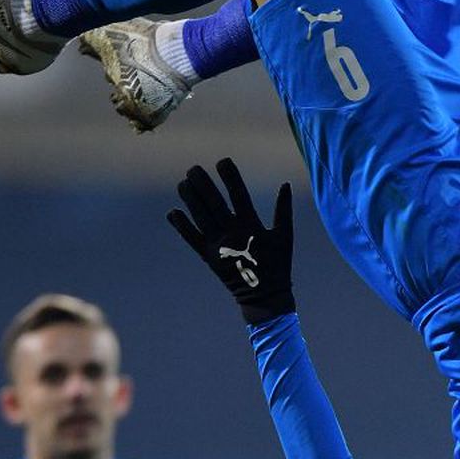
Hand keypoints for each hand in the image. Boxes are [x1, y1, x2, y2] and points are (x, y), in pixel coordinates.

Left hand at [167, 158, 294, 324]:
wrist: (264, 296)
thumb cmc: (278, 265)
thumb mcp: (285, 237)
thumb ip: (284, 210)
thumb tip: (285, 184)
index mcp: (252, 227)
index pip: (238, 195)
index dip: (230, 176)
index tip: (222, 161)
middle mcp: (233, 234)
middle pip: (213, 202)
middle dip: (202, 184)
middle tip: (193, 169)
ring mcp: (219, 246)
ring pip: (200, 217)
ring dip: (190, 199)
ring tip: (183, 184)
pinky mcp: (210, 257)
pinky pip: (193, 239)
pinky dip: (182, 226)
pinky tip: (174, 212)